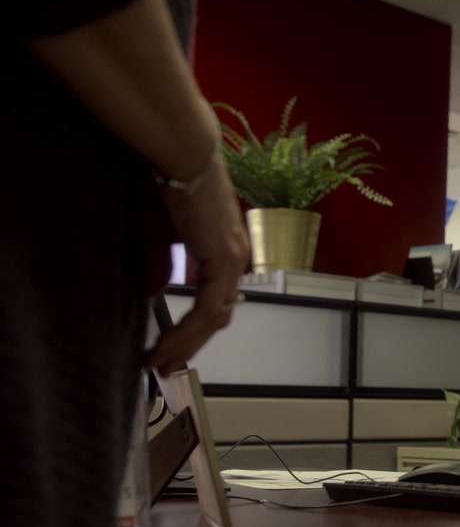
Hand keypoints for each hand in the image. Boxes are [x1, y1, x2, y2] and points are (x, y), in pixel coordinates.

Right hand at [145, 161, 249, 375]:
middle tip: (164, 367)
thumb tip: (155, 291)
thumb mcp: (162, 234)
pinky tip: (166, 347)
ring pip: (214, 319)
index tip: (170, 347)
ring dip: (185, 345)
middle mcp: (236, 260)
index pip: (217, 301)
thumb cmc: (167, 186)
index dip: (195, 328)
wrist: (182, 159)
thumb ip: (164, 263)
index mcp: (226, 252)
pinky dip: (186, 332)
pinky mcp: (224, 263)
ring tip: (159, 364)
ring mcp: (234, 262)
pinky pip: (208, 310)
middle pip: (218, 316)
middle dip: (190, 345)